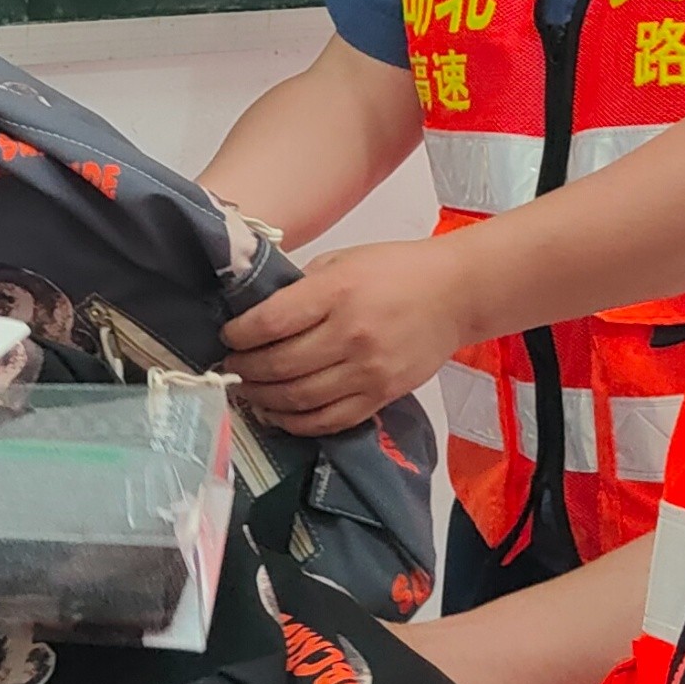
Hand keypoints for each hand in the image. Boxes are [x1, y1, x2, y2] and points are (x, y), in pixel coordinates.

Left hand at [220, 238, 476, 434]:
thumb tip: (258, 312)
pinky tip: (279, 414)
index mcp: (338, 293)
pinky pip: (330, 420)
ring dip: (264, 399)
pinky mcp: (382, 396)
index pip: (272, 322)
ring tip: (248, 391)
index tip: (228, 336)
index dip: (240, 334)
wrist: (456, 294)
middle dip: (246, 369)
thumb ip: (302, 287)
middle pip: (281, 365)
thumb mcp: (343, 260)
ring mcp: (368, 371)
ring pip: (300, 399)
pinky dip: (297, 423)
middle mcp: (351, 335)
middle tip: (231, 366)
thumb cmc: (396, 270)